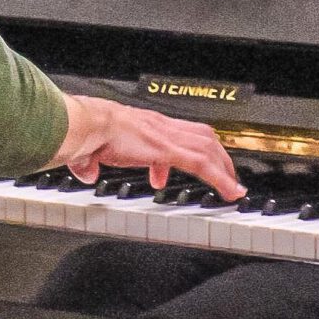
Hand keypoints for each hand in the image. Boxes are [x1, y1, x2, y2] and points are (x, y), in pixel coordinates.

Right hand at [50, 95, 244, 199]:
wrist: (88, 125)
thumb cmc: (87, 133)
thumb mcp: (92, 150)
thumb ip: (90, 162)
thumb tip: (85, 174)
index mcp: (147, 125)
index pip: (178, 132)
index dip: (191, 146)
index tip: (193, 165)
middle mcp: (162, 127)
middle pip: (203, 136)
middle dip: (219, 156)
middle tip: (227, 175)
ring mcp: (168, 137)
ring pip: (209, 148)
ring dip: (225, 168)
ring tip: (233, 188)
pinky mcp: (168, 151)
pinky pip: (203, 165)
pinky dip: (221, 179)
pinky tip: (230, 193)